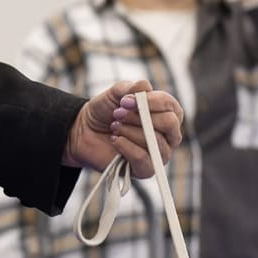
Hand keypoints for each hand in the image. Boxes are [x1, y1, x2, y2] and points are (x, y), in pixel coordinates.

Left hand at [63, 79, 183, 180]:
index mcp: (167, 114)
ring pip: (155, 142)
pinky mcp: (145, 170)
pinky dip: (127, 147)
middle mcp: (168, 135)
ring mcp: (158, 154)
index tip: (127, 100)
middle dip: (141, 117)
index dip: (152, 101)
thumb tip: (145, 88)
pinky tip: (115, 140)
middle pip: (169, 124)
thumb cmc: (106, 112)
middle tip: (119, 113)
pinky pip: (143, 159)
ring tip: (114, 126)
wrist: (85, 132)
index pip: (171, 106)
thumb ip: (132, 87)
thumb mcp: (117, 93)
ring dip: (130, 131)